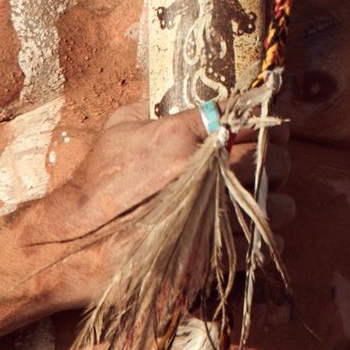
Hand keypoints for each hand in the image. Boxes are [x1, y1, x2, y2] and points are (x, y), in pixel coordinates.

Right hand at [22, 102, 293, 257]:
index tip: (273, 124)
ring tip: (269, 203)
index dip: (265, 119)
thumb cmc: (93, 186)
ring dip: (277, 202)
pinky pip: (259, 245)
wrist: (72, 244)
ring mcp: (209, 215)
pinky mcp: (210, 255)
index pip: (244, 115)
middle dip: (276, 161)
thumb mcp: (117, 131)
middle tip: (272, 166)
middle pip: (271, 158)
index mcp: (183, 135)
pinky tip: (258, 235)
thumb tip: (164, 94)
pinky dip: (264, 240)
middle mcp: (203, 171)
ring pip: (276, 204)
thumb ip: (148, 107)